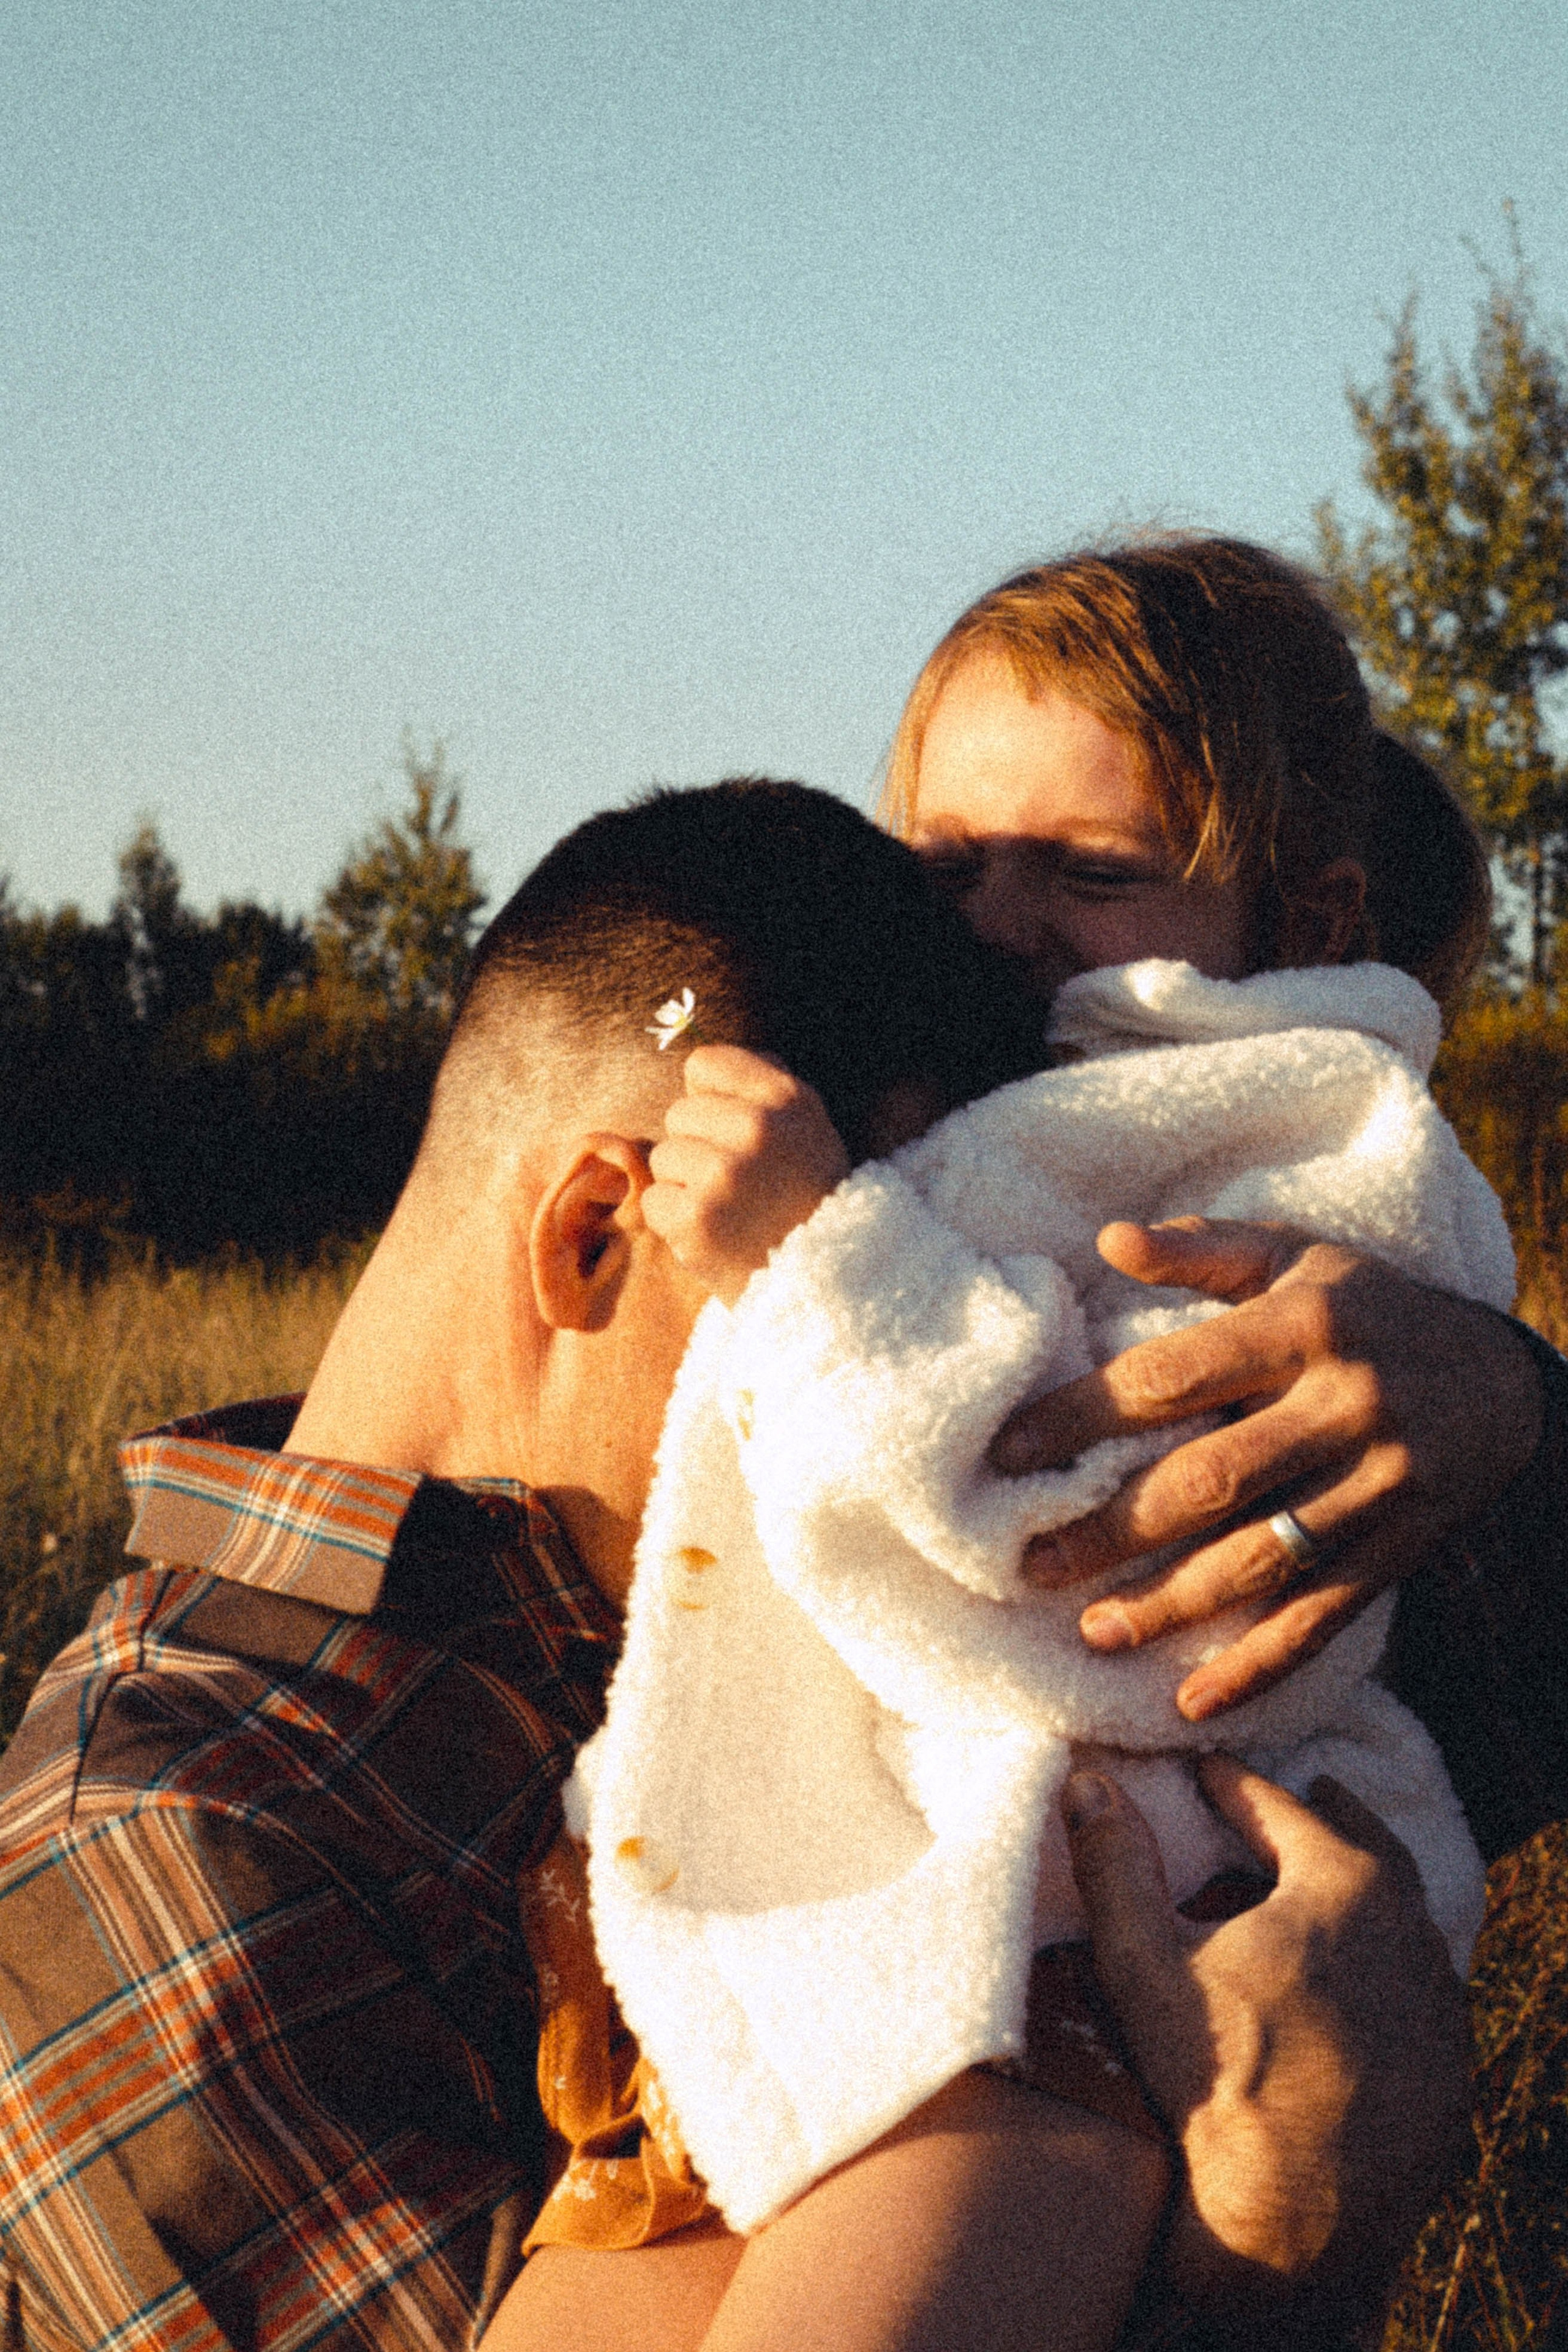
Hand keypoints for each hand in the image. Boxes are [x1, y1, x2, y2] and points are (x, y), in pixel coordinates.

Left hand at [644, 1046, 849, 1305]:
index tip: (731, 1130)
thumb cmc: (809, 1200)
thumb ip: (763, 1085)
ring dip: (685, 1186)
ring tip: (729, 1211)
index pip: (704, 1063)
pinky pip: (654, 1201)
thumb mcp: (810, 1127)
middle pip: (679, 1113)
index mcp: (787, 1097)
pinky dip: (674, 1223)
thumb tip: (699, 1066)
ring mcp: (724, 1174)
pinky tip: (714, 1235)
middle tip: (737, 1184)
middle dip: (697, 1147)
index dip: (708, 1098)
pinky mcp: (696, 1219)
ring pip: (663, 1157)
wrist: (827, 1284)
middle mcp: (758, 1129)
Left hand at [989, 1217, 1543, 1718]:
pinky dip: (1259, 1664)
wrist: (1503, 1380)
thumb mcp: (1294, 1257)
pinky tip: (1193, 1700)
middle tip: (1032, 1565)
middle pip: (1211, 1480)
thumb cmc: (1367, 1308)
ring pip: (1262, 1560)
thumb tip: (1109, 1241)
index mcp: (1305, 1325)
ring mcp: (1380, 1485)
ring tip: (1094, 1633)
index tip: (1007, 1453)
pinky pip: (1324, 1617)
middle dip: (1113, 1529)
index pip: (1172, 1376)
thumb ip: (1201, 1249)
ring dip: (1171, 1606)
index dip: (1083, 1416)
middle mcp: (1345, 1406)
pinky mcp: (1402, 1549)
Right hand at [1064, 1755, 1469, 2339]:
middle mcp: (1411, 1929)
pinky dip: (1381, 1962)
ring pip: (1398, 1915)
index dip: (1234, 1787)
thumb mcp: (1144, 1961)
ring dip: (1356, 1892)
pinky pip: (1416, 1985)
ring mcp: (1440, 1999)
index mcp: (1345, 1884)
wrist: (1300, 2219)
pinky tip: (1347, 1977)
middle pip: (1363, 1846)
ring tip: (1313, 1886)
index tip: (1207, 1773)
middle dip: (1320, 1819)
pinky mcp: (1451, 2061)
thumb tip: (1086, 1782)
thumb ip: (1115, 1863)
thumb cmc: (1220, 2079)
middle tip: (1293, 1801)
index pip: (1282, 1808)